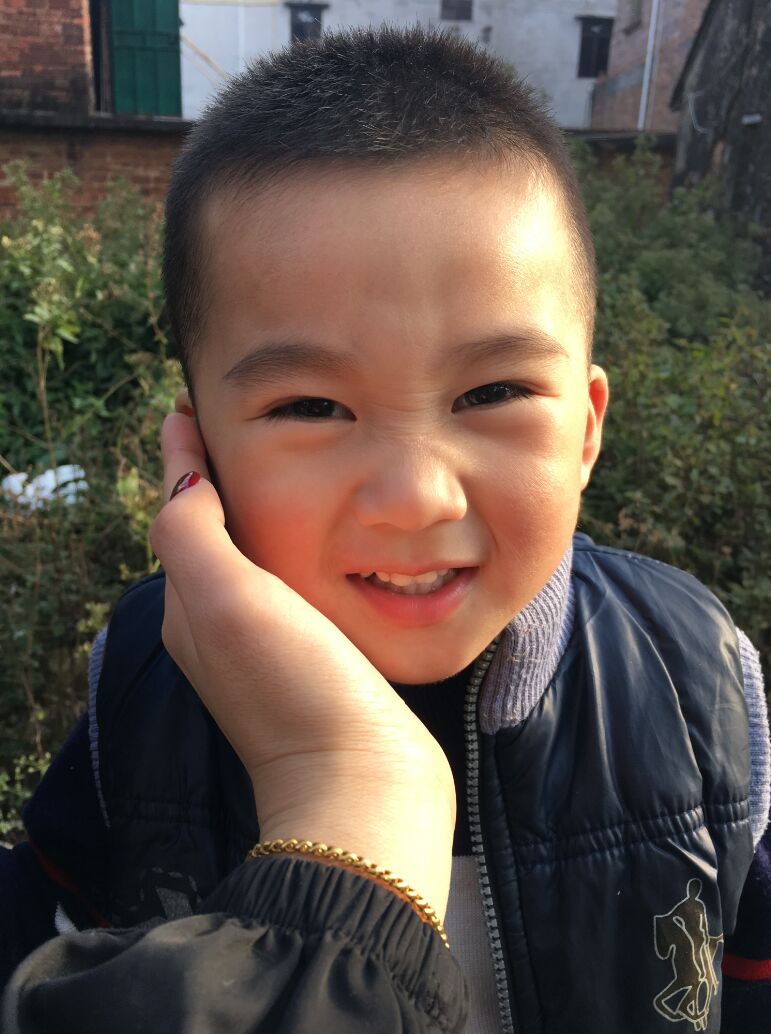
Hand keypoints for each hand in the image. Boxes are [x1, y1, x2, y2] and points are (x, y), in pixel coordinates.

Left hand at [149, 401, 455, 917]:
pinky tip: (334, 536)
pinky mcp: (315, 661)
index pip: (180, 508)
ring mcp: (269, 646)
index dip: (186, 453)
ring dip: (265, 508)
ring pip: (256, 556)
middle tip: (251, 422)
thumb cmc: (297, 690)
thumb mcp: (229, 601)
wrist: (364, 785)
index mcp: (192, 603)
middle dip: (221, 475)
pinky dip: (301, 546)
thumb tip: (186, 478)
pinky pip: (296, 584)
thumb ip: (192, 534)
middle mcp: (222, 623)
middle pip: (212, 530)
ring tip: (297, 464)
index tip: (200, 402)